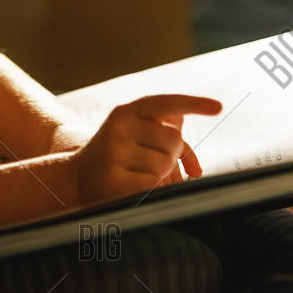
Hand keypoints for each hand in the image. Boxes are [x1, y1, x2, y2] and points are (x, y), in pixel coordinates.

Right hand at [71, 94, 218, 206]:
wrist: (73, 178)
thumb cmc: (113, 156)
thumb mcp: (132, 134)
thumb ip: (163, 132)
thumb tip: (195, 158)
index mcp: (127, 111)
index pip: (166, 102)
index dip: (194, 103)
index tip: (218, 107)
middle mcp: (120, 126)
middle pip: (173, 141)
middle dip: (171, 155)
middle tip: (152, 161)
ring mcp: (114, 151)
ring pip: (164, 165)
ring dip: (160, 175)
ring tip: (136, 173)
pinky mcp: (113, 178)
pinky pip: (152, 185)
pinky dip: (150, 189)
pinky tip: (131, 185)